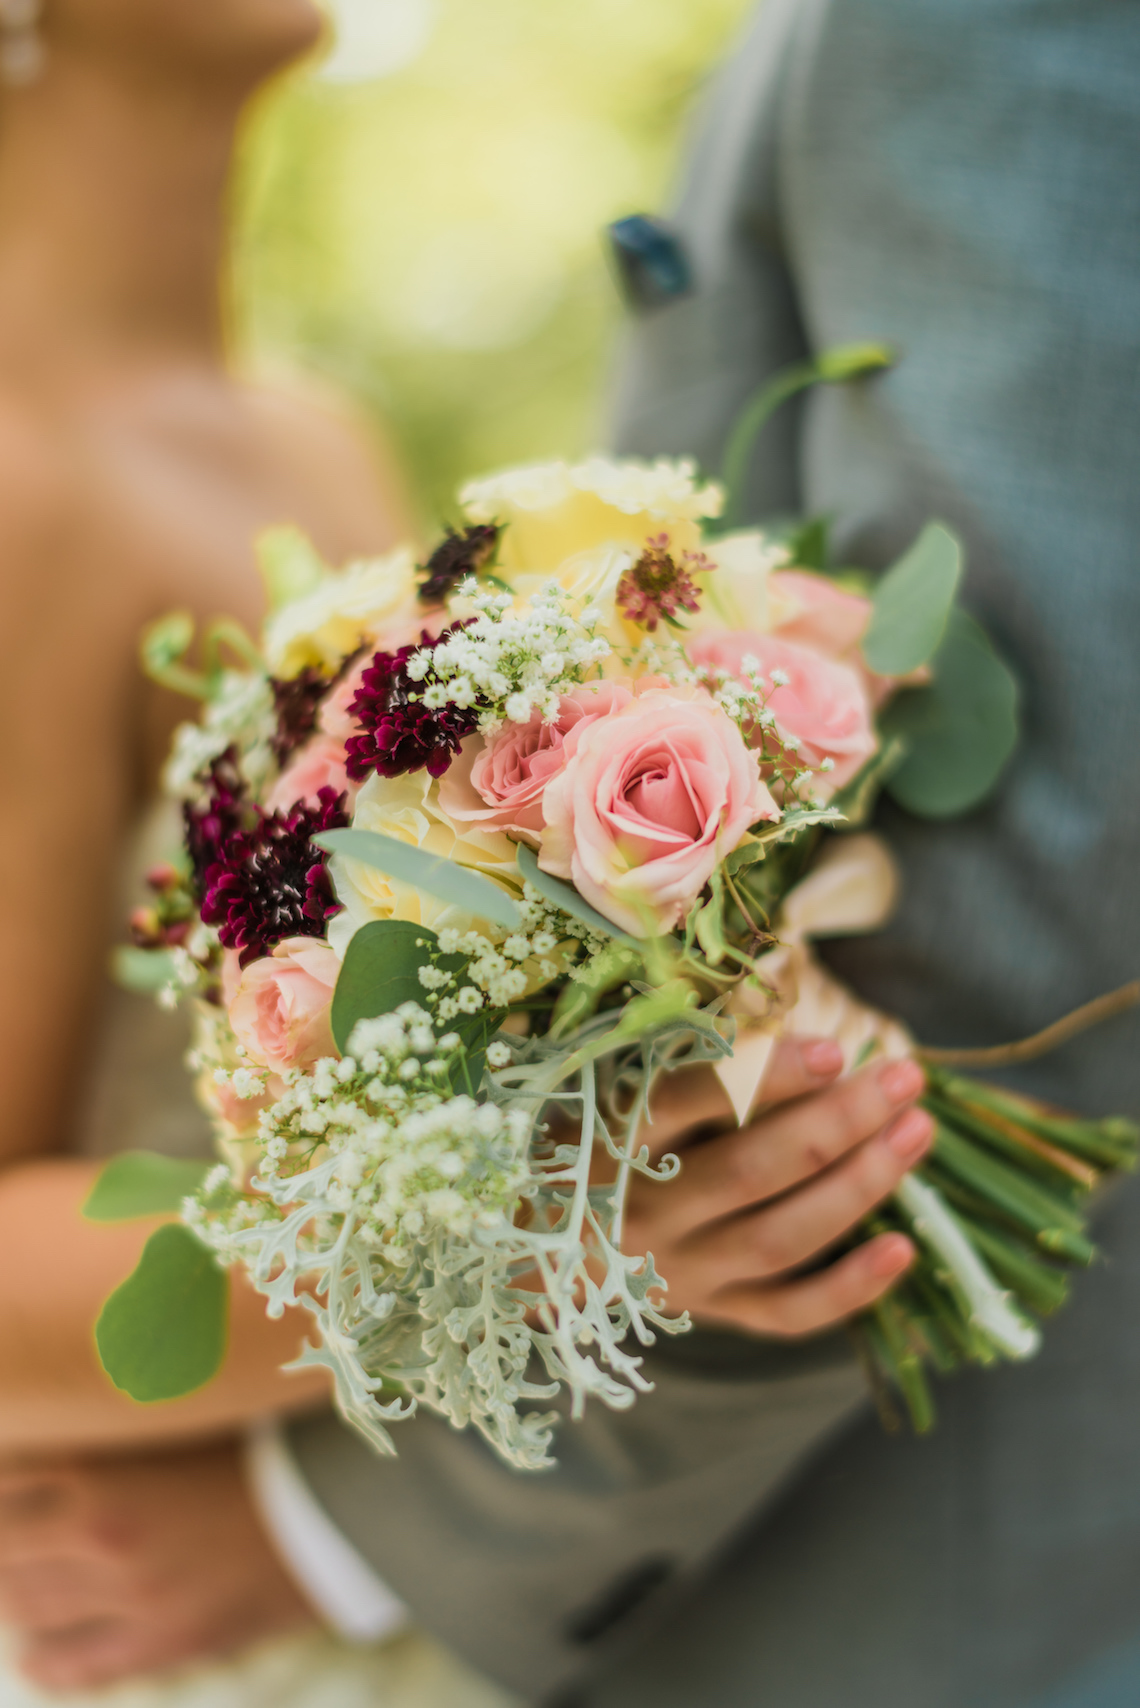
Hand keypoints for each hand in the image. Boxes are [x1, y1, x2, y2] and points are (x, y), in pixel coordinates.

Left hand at [0, 1439, 315, 1690]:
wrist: (339, 1506)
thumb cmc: (268, 1443)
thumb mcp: (188, 1414)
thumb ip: (125, 1414)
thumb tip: (80, 1398)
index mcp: (109, 1467)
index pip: (6, 1478)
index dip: (1, 1475)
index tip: (9, 1469)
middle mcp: (104, 1534)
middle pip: (1, 1549)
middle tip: (8, 1531)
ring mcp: (131, 1595)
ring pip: (27, 1607)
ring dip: (11, 1594)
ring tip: (14, 1582)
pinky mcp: (163, 1640)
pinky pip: (75, 1665)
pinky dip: (44, 1661)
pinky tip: (35, 1654)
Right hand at [622, 1037, 931, 1337]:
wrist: (545, 1243)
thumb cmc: (599, 1139)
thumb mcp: (618, 1090)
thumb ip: (700, 1067)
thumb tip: (812, 1047)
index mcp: (613, 1142)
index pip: (686, 1104)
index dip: (762, 1078)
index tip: (832, 1050)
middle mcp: (646, 1213)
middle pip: (752, 1171)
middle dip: (839, 1122)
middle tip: (905, 1078)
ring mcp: (683, 1270)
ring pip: (782, 1238)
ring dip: (860, 1186)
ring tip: (917, 1131)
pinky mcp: (714, 1310)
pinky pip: (789, 1312)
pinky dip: (851, 1287)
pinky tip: (905, 1247)